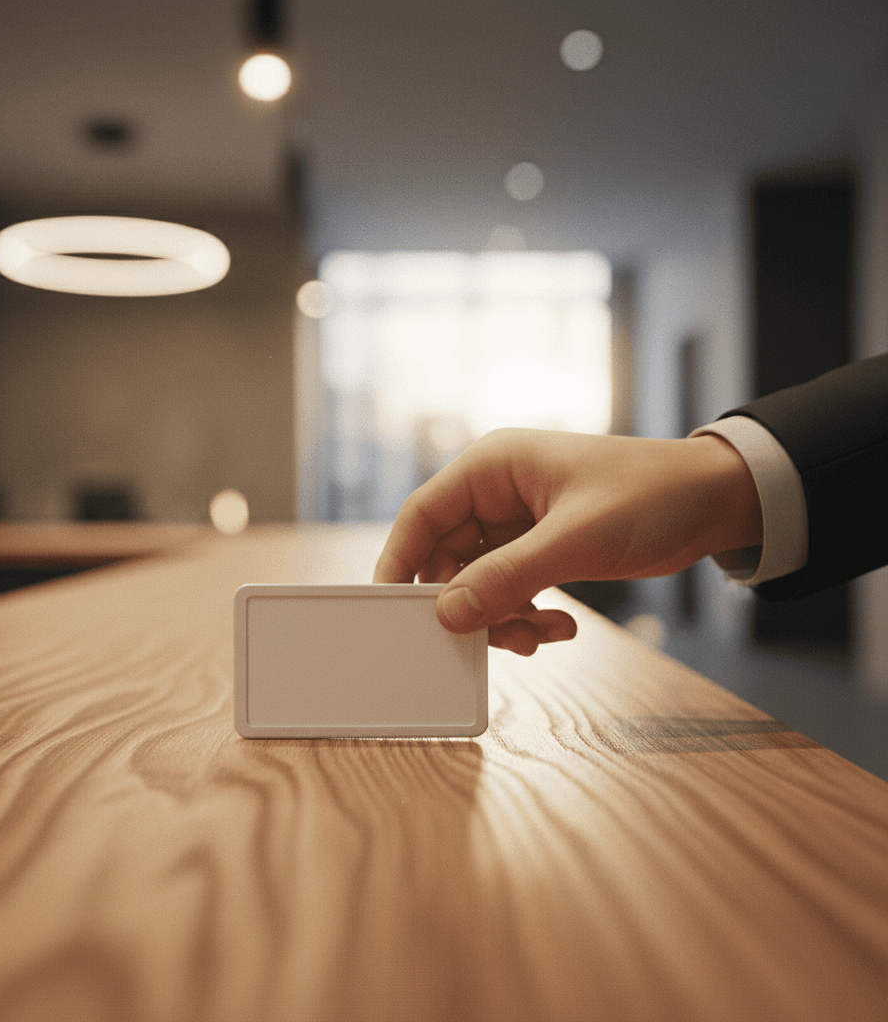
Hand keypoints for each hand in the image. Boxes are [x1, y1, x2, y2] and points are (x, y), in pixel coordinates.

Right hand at [373, 429, 761, 654]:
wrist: (716, 501)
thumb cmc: (651, 494)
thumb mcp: (576, 538)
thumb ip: (509, 576)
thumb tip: (448, 613)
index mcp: (493, 467)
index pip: (422, 514)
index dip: (400, 562)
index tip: (390, 609)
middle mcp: (497, 494)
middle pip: (446, 557)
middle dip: (465, 603)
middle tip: (487, 637)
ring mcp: (518, 524)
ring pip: (478, 581)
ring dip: (501, 616)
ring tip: (538, 635)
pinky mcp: (540, 549)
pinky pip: (510, 590)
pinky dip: (526, 615)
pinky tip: (559, 627)